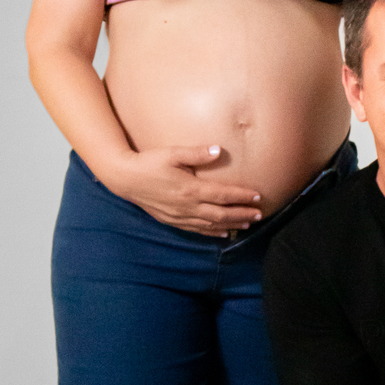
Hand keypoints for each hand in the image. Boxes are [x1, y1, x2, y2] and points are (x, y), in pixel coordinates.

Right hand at [109, 145, 262, 234]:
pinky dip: (212, 232)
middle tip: (259, 214)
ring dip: (231, 224)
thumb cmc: (148, 162)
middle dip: (242, 214)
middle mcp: (187, 206)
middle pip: (221, 214)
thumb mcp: (172, 153)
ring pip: (211, 225)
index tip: (257, 196)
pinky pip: (197, 230)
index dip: (241, 196)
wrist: (124, 179)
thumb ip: (197, 153)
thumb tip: (219, 151)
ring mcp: (179, 216)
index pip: (222, 195)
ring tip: (248, 224)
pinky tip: (223, 233)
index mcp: (190, 189)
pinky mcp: (172, 220)